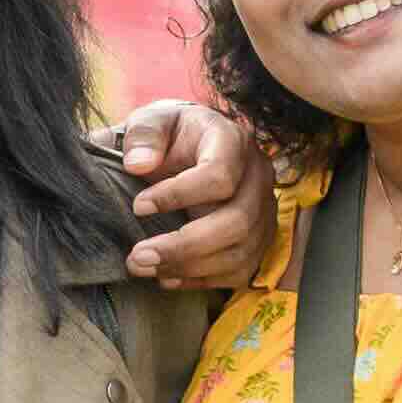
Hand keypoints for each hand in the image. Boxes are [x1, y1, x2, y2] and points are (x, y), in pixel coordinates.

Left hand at [120, 94, 275, 293]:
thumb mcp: (153, 121)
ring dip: (189, 267)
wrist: (192, 148)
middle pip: (236, 222)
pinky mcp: (258, 238)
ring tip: (145, 267)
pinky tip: (167, 277)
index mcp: (233, 141)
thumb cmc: (171, 135)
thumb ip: (143, 136)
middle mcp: (258, 176)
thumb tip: (138, 164)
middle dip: (184, 246)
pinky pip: (239, 271)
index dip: (178, 195)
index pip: (219, 175)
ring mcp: (263, 210)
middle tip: (138, 256)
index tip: (138, 206)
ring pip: (240, 252)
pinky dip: (201, 280)